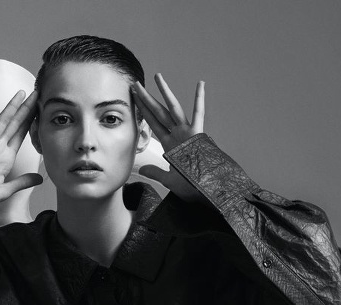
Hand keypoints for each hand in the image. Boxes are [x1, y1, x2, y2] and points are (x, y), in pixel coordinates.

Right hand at [0, 90, 42, 214]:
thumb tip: (41, 179)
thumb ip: (22, 183)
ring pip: (1, 122)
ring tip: (22, 93)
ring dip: (11, 108)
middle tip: (37, 92)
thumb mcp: (4, 191)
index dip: (32, 122)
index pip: (22, 136)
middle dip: (26, 109)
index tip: (42, 109)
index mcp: (6, 158)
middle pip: (15, 125)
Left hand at [131, 75, 204, 200]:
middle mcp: (178, 135)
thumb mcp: (169, 180)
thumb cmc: (192, 187)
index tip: (134, 100)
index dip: (143, 112)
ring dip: (164, 92)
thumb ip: (155, 172)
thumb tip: (141, 169)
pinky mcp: (198, 136)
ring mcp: (188, 133)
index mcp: (171, 145)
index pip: (153, 124)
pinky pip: (198, 114)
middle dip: (146, 99)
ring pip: (173, 108)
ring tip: (156, 76)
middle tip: (135, 85)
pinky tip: (199, 84)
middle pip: (158, 113)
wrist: (206, 192)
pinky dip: (199, 99)